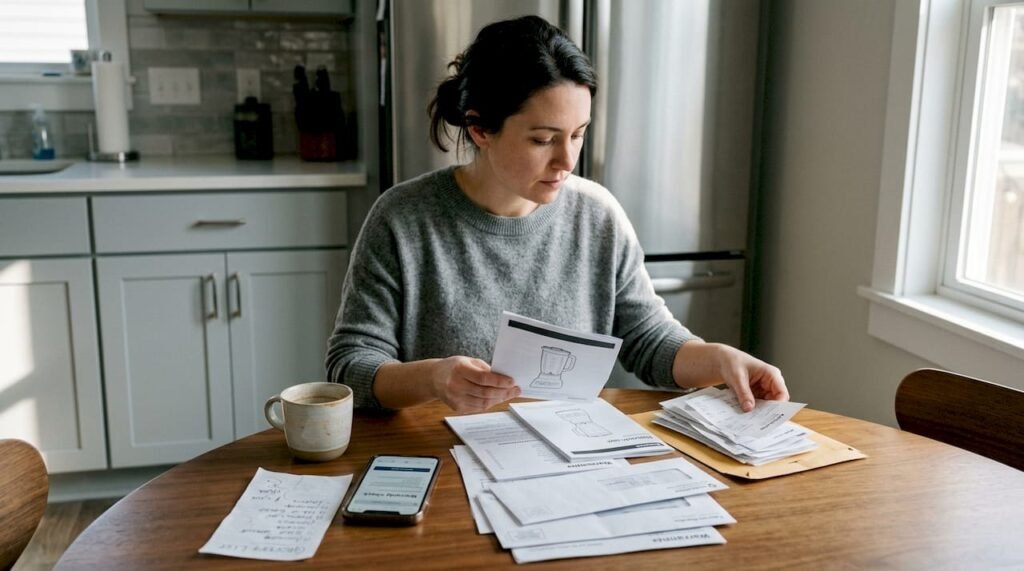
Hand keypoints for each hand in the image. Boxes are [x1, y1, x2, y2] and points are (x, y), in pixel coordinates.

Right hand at [430, 356, 520, 413]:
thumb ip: (485, 369)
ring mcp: (455, 398)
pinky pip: (478, 408)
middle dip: (503, 392)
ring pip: (483, 402)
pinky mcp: (457, 408)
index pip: (483, 378)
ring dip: (499, 399)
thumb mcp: (469, 361)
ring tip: (509, 394)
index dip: (499, 381)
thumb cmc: (454, 367)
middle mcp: (455, 385)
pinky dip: (490, 403)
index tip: (512, 381)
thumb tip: (504, 379)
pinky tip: (497, 398)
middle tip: (515, 390)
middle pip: (485, 392)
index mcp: (459, 369)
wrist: (434, 378)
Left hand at [673, 341, 788, 411]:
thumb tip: (749, 408)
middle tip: (757, 421)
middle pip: (775, 402)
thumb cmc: (733, 362)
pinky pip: (758, 406)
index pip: (782, 393)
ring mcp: (764, 389)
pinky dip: (752, 410)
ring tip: (749, 419)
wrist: (723, 361)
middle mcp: (771, 383)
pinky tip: (745, 415)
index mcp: (771, 374)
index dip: (778, 406)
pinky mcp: (757, 395)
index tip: (769, 416)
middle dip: (767, 411)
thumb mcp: (737, 377)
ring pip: (767, 406)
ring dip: (759, 412)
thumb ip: (743, 393)